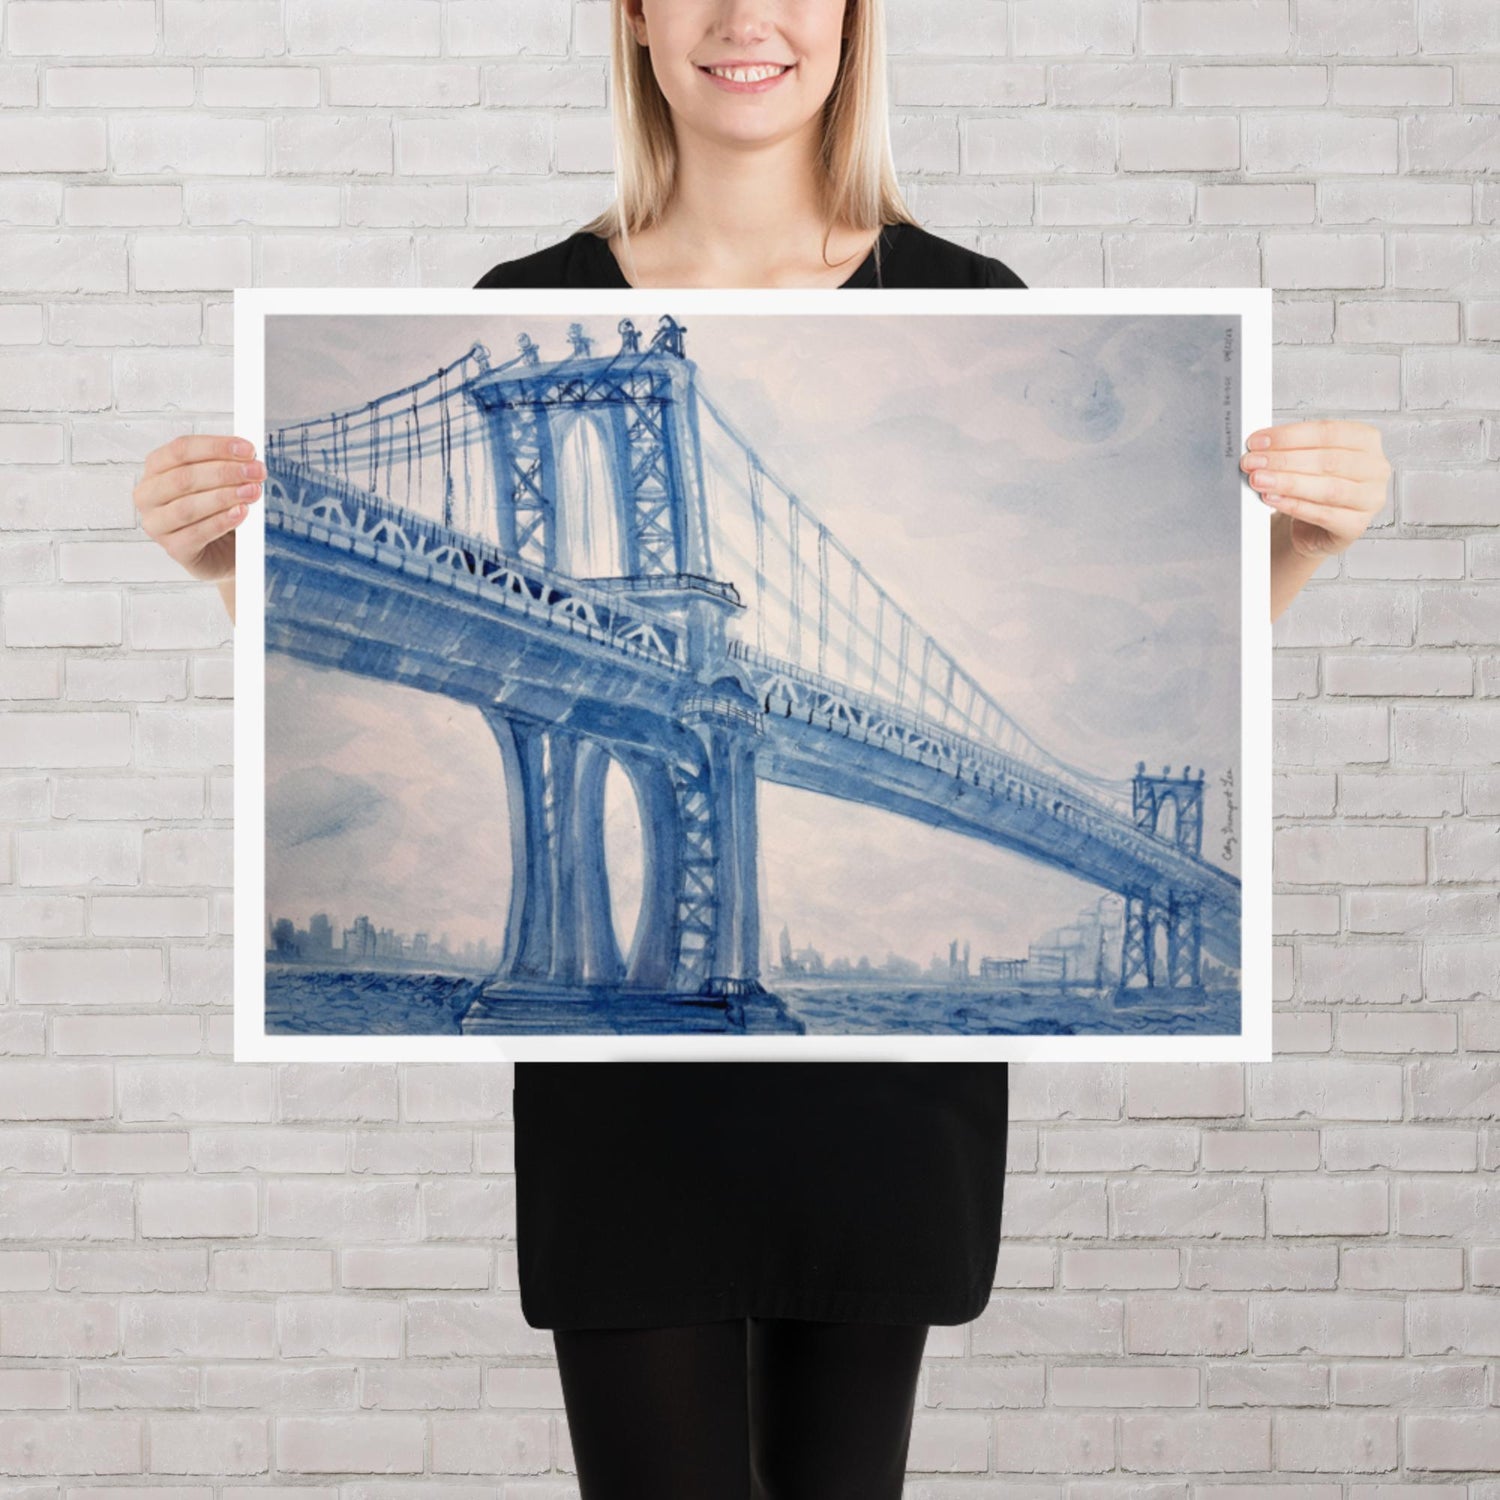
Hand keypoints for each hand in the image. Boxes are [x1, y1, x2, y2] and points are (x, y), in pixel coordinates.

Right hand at [133, 434, 261, 583]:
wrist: (225, 551)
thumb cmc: (217, 510)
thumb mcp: (218, 482)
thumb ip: (226, 466)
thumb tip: (247, 457)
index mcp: (156, 469)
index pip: (181, 450)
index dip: (216, 447)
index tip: (247, 449)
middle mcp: (149, 495)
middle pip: (184, 477)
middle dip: (225, 472)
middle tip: (256, 471)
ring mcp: (157, 524)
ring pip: (187, 506)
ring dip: (224, 496)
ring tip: (252, 492)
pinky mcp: (173, 548)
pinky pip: (196, 534)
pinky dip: (221, 522)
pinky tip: (241, 513)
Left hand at [1240, 420, 1390, 558]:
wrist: (1312, 527)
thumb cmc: (1311, 486)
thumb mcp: (1305, 460)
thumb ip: (1289, 449)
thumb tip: (1259, 445)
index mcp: (1365, 440)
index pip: (1328, 432)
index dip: (1290, 436)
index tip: (1258, 441)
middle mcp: (1375, 468)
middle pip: (1327, 460)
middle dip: (1284, 460)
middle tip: (1252, 462)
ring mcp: (1370, 499)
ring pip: (1328, 488)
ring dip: (1288, 483)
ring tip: (1259, 480)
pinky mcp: (1356, 526)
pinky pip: (1323, 515)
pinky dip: (1294, 506)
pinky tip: (1273, 500)